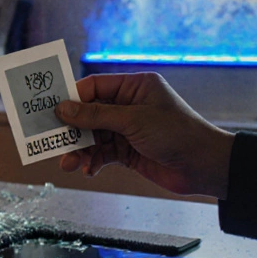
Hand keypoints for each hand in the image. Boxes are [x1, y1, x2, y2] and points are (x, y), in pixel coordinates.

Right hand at [55, 73, 234, 199]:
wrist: (205, 167)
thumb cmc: (177, 134)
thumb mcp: (133, 121)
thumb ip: (96, 116)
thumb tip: (63, 110)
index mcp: (134, 87)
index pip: (94, 87)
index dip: (72, 99)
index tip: (52, 111)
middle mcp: (130, 105)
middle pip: (90, 113)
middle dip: (73, 129)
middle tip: (54, 141)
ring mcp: (129, 129)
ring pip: (94, 136)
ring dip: (80, 150)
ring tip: (69, 164)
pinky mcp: (129, 151)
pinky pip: (103, 153)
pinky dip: (93, 161)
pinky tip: (88, 170)